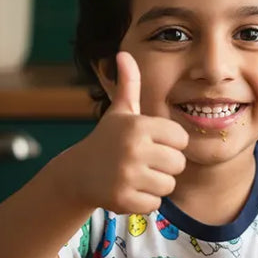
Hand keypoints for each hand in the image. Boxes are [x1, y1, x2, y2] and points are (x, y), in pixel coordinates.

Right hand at [66, 52, 188, 214]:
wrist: (77, 173)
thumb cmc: (107, 139)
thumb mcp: (120, 111)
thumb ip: (129, 83)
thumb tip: (123, 53)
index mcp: (138, 125)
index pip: (181, 139)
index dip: (170, 143)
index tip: (153, 143)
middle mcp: (133, 148)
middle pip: (178, 164)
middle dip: (165, 166)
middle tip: (144, 162)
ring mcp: (127, 175)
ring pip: (168, 186)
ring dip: (155, 184)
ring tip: (136, 175)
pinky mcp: (122, 199)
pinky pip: (154, 204)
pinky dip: (145, 201)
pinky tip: (129, 190)